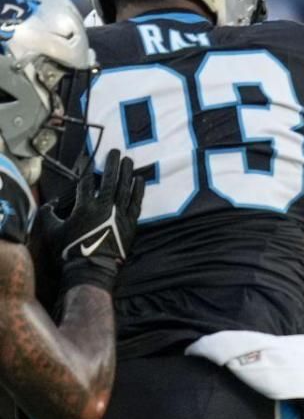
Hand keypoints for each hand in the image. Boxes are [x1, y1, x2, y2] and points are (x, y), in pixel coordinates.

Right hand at [29, 149, 144, 292]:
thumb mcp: (52, 231)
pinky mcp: (130, 223)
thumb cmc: (70, 250)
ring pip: (125, 188)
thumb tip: (49, 206)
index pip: (87, 181)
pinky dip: (138, 190)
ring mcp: (120, 214)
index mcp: (85, 206)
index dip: (87, 169)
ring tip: (128, 159)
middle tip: (115, 151)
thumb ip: (49, 215)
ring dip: (127, 172)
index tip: (89, 159)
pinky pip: (136, 202)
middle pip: (110, 179)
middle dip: (112, 163)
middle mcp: (104, 206)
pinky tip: (139, 179)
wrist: (93, 268)